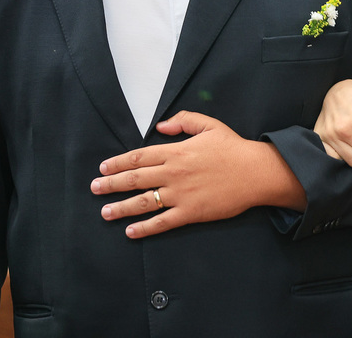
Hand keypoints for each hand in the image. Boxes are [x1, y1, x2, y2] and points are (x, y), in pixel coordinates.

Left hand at [91, 111, 304, 238]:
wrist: (256, 172)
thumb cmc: (233, 148)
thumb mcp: (209, 125)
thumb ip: (184, 120)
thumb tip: (161, 125)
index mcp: (176, 151)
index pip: (139, 156)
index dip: (118, 162)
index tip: (104, 167)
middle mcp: (174, 173)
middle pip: (135, 179)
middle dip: (111, 184)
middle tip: (95, 188)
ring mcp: (181, 194)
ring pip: (143, 202)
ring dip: (121, 208)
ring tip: (105, 212)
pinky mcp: (191, 212)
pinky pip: (162, 222)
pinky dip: (145, 228)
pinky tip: (131, 231)